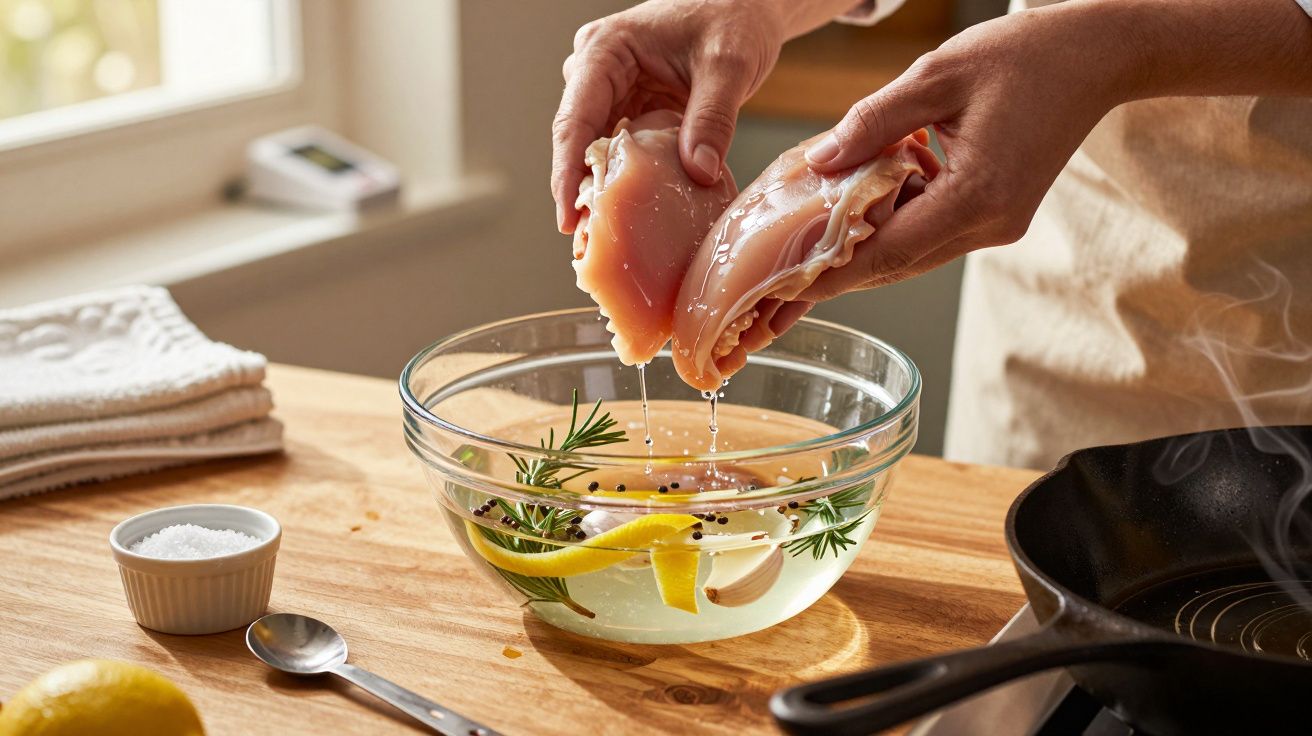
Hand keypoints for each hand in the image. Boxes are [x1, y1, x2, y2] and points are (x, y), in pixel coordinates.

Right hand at [551, 0, 787, 232]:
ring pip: (596, 149)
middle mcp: (597, 70)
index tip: (567, 217)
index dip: (567, 172)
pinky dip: (626, 178)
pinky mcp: (632, 107)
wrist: (749, 7)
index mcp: (606, 50)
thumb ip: (712, 118)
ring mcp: (612, 90)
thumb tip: (698, 172)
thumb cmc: (735, 18)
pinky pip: (621, 149)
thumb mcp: (729, 66)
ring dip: (602, 187)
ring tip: (605, 235)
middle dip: (580, 188)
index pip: (575, 118)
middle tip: (586, 240)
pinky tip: (633, 211)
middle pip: (577, 139)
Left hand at [798, 5, 1130, 299]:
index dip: (834, 273)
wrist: (1098, 55)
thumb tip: (820, 162)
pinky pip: (934, 230)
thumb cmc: (1025, 56)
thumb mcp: (936, 75)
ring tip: (813, 236)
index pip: (889, 253)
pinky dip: (897, 221)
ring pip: (914, 251)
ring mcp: (997, 224)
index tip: (788, 289)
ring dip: (867, 243)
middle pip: (898, 264)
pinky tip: (867, 198)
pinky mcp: (998, 213)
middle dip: (841, 268)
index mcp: (977, 196)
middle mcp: (990, 224)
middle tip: (785, 275)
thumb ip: (873, 121)